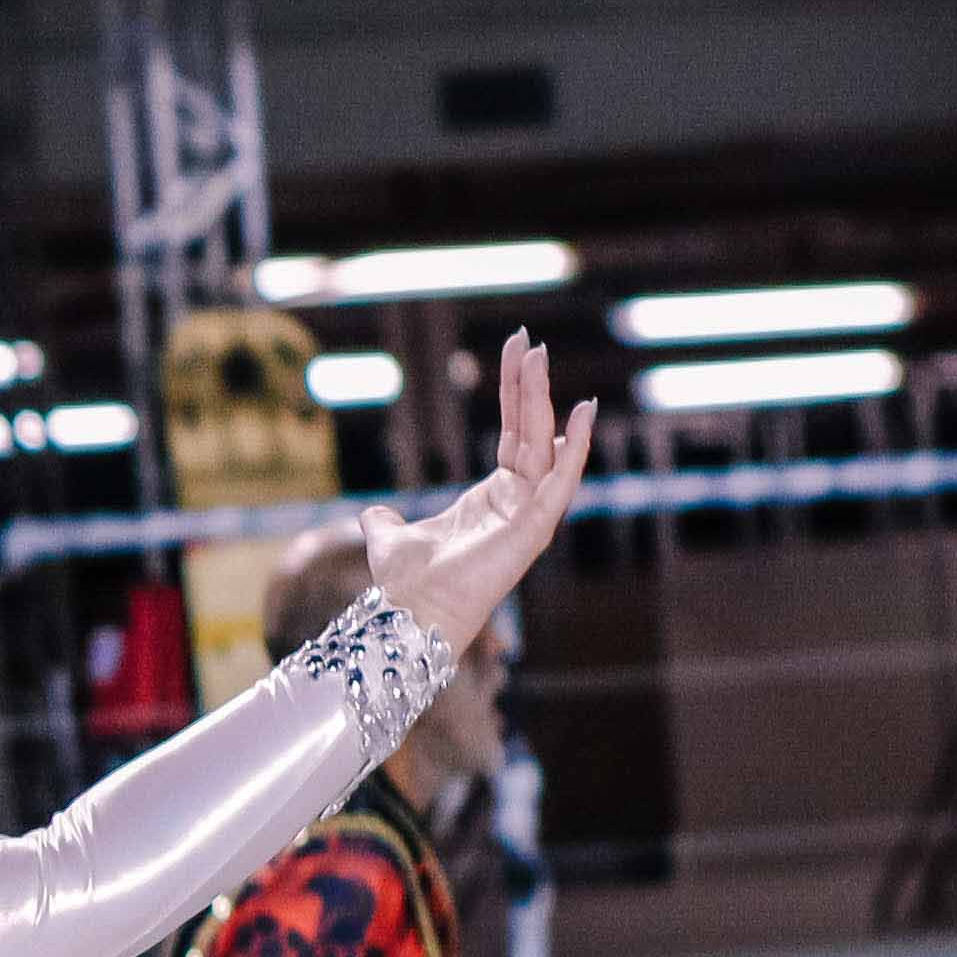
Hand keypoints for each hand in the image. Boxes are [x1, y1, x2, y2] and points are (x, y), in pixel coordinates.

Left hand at [353, 332, 594, 659]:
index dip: (515, 393)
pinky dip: (575, 449)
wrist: (412, 613)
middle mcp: (520, 501)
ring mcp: (530, 515)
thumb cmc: (408, 583)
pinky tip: (582, 415)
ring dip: (544, 403)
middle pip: (532, 431)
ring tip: (539, 359)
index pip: (515, 432)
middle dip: (530, 386)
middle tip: (529, 342)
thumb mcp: (390, 538)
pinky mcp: (534, 530)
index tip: (517, 351)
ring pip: (545, 446)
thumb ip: (385, 520)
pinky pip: (560, 482)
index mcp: (496, 497)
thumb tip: (373, 514)